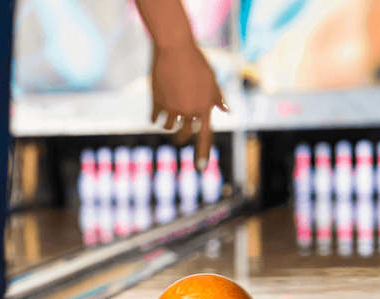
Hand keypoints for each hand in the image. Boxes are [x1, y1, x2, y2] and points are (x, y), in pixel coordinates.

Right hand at [150, 43, 227, 168]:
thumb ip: (217, 97)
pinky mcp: (157, 102)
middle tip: (179, 136)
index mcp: (205, 107)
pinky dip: (155, 117)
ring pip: (168, 127)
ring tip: (168, 119)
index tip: (201, 169)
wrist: (175, 49)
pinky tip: (155, 114)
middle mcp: (189, 111)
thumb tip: (226, 111)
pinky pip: (154, 118)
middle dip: (181, 136)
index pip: (205, 135)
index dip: (203, 153)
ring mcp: (172, 108)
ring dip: (168, 125)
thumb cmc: (196, 62)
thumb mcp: (211, 79)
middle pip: (184, 134)